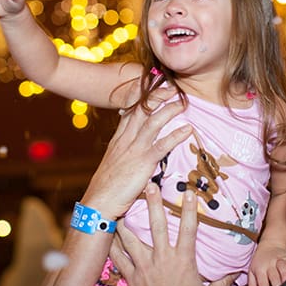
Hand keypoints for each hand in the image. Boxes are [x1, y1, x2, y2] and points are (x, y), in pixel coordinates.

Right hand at [80, 87, 190, 219]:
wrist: (98, 202)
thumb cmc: (108, 186)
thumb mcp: (115, 162)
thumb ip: (125, 150)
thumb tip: (135, 144)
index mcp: (119, 138)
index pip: (130, 110)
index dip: (141, 95)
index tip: (152, 83)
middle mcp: (126, 139)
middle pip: (142, 110)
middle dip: (157, 95)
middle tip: (173, 85)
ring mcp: (134, 150)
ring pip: (153, 122)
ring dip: (169, 109)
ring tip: (183, 101)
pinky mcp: (142, 163)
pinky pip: (161, 146)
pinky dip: (176, 136)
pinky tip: (188, 129)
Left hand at [110, 183, 237, 285]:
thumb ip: (221, 283)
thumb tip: (236, 273)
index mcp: (184, 261)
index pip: (189, 229)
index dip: (190, 209)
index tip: (189, 192)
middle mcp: (163, 259)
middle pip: (157, 225)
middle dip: (153, 204)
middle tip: (149, 186)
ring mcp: (145, 267)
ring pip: (132, 238)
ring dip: (127, 221)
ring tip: (120, 206)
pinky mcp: (132, 277)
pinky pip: (119, 258)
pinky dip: (112, 246)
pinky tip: (107, 235)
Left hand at [247, 243, 285, 285]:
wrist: (269, 246)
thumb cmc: (260, 262)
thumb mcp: (252, 272)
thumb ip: (252, 285)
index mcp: (260, 270)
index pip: (262, 282)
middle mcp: (269, 265)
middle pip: (273, 277)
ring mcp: (278, 260)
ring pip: (282, 268)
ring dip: (284, 277)